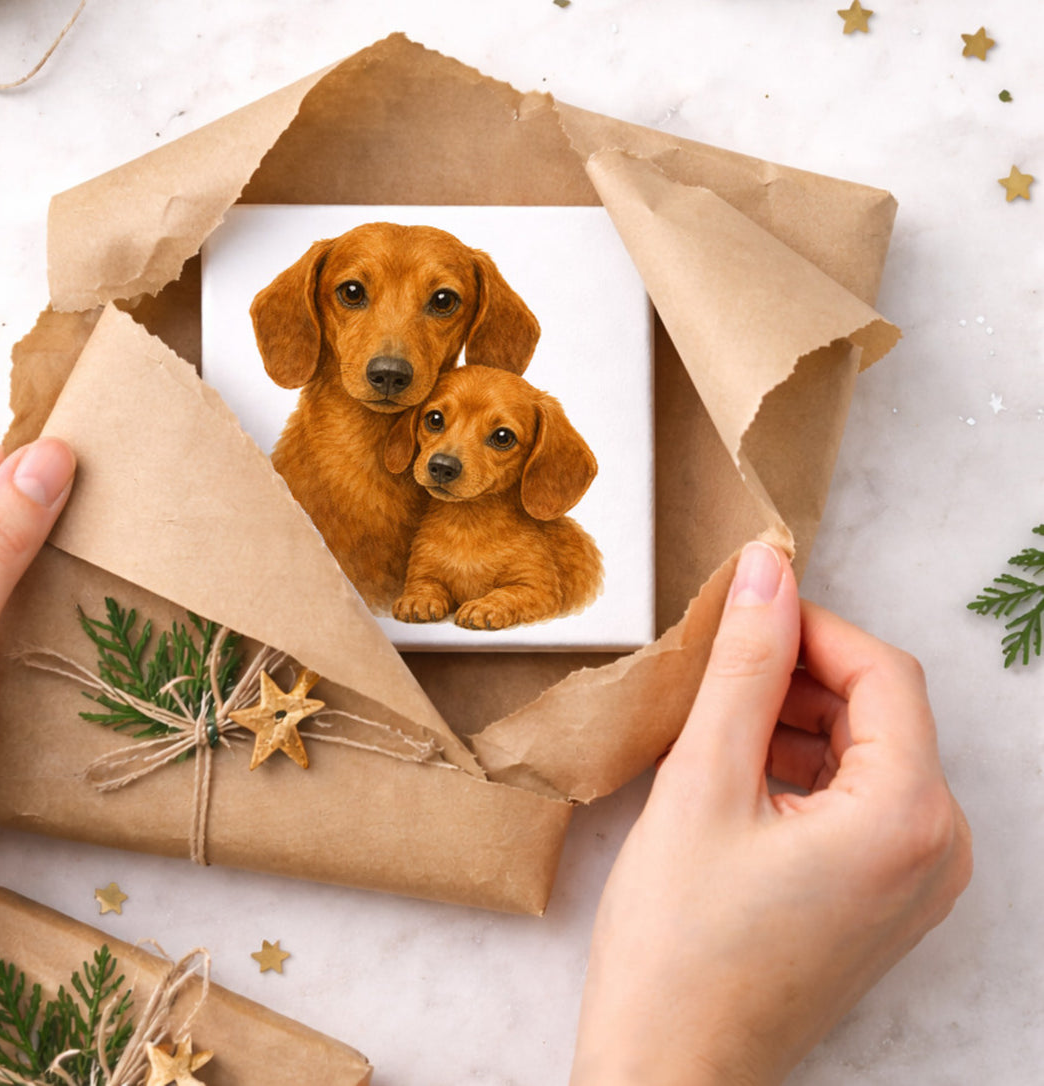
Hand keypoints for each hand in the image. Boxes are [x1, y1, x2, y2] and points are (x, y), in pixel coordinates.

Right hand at [571, 541, 972, 1085]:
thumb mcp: (703, 782)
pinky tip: (732, 778)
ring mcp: (917, 882)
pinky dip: (800, 770)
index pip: (882, 671)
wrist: (670, 1070)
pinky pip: (858, 801)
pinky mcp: (885, 900)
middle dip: (796, 676)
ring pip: (865, 752)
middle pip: (879, 710)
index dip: (809, 626)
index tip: (739, 612)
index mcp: (908, 817)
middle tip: (711, 674)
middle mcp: (938, 851)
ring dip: (793, 720)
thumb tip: (767, 571)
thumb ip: (743, 666)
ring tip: (711, 729)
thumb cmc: (679, 944)